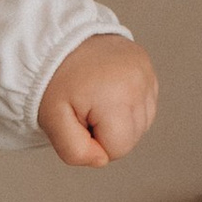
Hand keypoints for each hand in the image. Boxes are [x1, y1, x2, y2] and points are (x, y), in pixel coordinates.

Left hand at [39, 34, 158, 167]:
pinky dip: (127, 105)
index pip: (118, 149)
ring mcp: (147, 74)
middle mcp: (139, 84)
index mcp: (116, 97)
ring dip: (119, 119)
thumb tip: (102, 160)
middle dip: (107, 131)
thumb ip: (74, 151)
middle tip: (86, 108)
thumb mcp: (53, 121)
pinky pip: (145, 105)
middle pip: (132, 138)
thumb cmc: (54, 81)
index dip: (94, 142)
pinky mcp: (148, 68)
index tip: (78, 120)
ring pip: (141, 123)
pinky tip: (109, 91)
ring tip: (97, 98)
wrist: (58, 41)